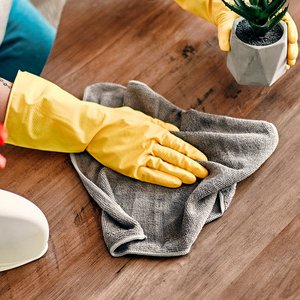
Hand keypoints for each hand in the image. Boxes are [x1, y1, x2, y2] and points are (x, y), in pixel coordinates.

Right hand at [86, 106, 207, 186]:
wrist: (94, 128)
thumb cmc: (116, 119)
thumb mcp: (140, 116)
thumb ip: (159, 124)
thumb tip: (175, 130)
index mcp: (154, 130)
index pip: (179, 144)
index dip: (193, 152)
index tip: (204, 159)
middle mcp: (150, 143)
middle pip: (176, 157)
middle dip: (192, 165)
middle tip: (205, 173)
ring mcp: (140, 156)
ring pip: (167, 167)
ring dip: (182, 174)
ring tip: (194, 180)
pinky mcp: (130, 167)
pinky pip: (151, 175)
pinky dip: (165, 180)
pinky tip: (176, 183)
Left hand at [149, 0, 299, 63]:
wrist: (222, 12)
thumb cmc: (226, 12)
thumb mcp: (224, 20)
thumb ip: (224, 32)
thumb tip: (225, 48)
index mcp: (266, 12)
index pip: (284, 18)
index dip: (291, 29)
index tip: (293, 39)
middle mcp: (269, 20)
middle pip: (286, 33)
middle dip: (291, 47)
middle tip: (291, 60)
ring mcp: (267, 30)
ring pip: (282, 41)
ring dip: (287, 53)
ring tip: (289, 65)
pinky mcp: (262, 38)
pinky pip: (273, 46)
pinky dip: (279, 55)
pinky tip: (281, 66)